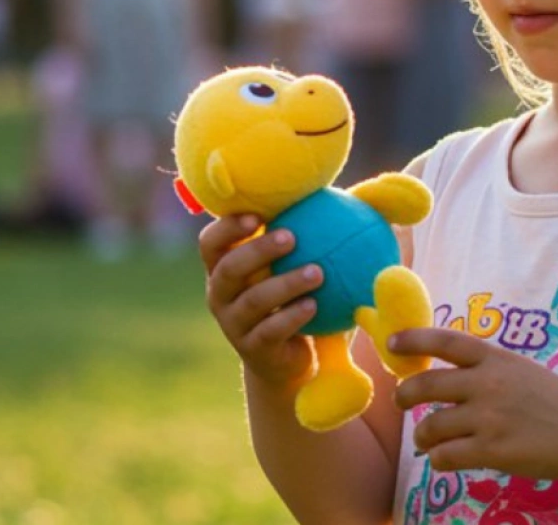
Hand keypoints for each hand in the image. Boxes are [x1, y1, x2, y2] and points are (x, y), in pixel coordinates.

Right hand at [201, 215, 323, 387]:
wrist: (286, 361)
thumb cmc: (291, 300)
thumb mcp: (289, 269)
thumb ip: (304, 238)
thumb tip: (348, 196)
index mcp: (222, 270)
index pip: (210, 243)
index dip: (227, 227)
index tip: (257, 215)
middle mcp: (220, 296)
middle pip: (229, 269)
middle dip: (258, 250)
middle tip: (292, 237)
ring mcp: (234, 325)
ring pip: (253, 301)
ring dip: (285, 283)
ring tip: (318, 272)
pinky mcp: (253, 349)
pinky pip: (270, 330)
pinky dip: (292, 316)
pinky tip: (314, 305)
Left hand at [391, 328, 557, 479]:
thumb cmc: (549, 399)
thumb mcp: (516, 369)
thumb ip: (480, 367)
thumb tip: (432, 371)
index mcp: (494, 358)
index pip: (444, 340)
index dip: (413, 339)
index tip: (391, 343)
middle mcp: (488, 384)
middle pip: (426, 385)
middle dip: (404, 395)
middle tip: (400, 401)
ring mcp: (490, 418)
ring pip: (431, 425)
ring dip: (422, 434)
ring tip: (427, 438)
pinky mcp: (493, 451)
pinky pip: (445, 456)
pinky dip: (438, 459)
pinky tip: (445, 458)